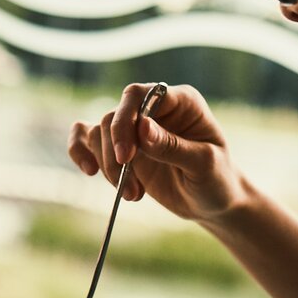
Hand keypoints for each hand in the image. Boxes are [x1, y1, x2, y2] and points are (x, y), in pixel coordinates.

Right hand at [67, 83, 247, 222]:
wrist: (213, 202)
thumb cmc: (217, 179)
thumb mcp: (204, 165)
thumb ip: (173, 146)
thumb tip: (141, 128)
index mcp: (181, 101)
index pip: (139, 95)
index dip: (125, 121)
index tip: (126, 157)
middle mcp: (154, 110)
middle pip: (114, 116)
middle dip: (114, 155)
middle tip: (129, 189)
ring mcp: (134, 128)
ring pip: (98, 132)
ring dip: (107, 167)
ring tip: (131, 195)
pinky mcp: (120, 147)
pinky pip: (86, 138)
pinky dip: (80, 152)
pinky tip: (89, 171)